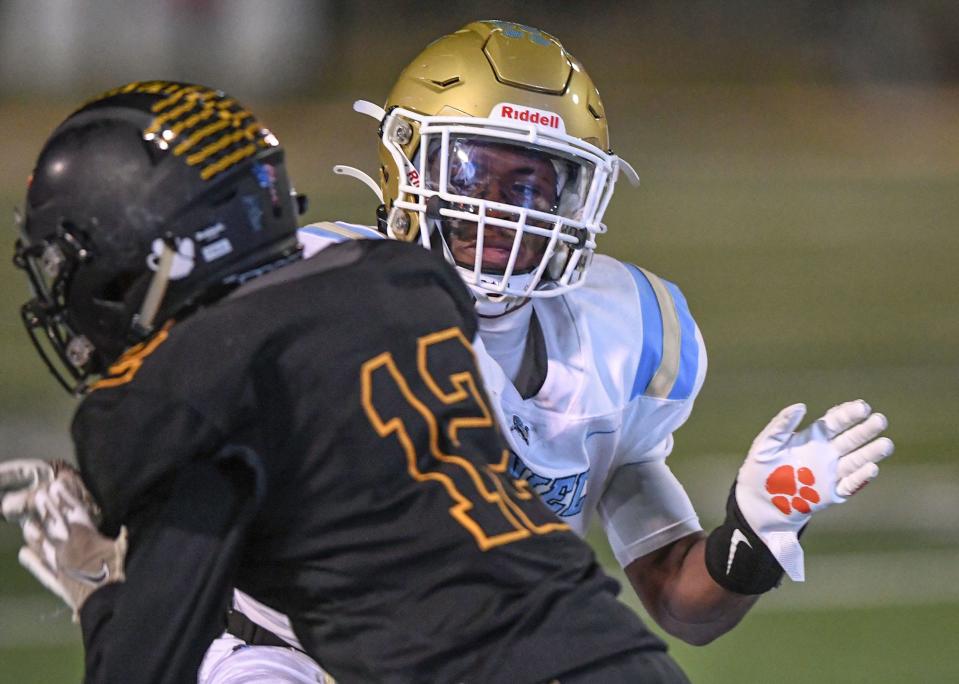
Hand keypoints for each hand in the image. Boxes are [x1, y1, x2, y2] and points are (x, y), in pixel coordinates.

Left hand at [1, 461, 124, 617]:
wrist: (108, 609)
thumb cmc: (121, 576)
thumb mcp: (127, 552)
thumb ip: (125, 537)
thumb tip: (127, 525)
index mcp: (87, 538)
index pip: (75, 512)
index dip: (67, 497)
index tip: (58, 484)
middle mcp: (69, 550)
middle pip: (57, 525)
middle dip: (50, 509)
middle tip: (41, 494)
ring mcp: (61, 567)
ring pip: (44, 545)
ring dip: (37, 532)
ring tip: (28, 522)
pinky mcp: (60, 583)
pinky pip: (42, 569)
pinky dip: (32, 561)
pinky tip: (23, 553)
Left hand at [735, 400, 892, 580]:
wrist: (757, 502)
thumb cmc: (760, 469)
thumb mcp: (766, 444)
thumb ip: (781, 424)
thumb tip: (801, 406)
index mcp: (812, 438)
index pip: (835, 422)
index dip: (848, 414)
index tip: (861, 406)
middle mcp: (826, 453)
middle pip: (851, 439)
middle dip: (865, 430)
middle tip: (879, 420)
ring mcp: (831, 473)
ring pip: (856, 460)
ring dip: (871, 452)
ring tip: (886, 443)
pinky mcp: (832, 494)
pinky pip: (850, 485)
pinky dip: (860, 478)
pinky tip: (871, 469)